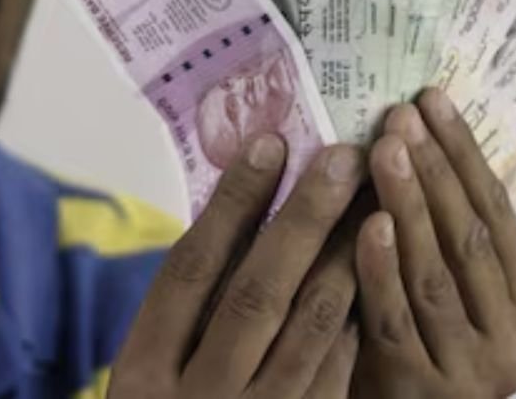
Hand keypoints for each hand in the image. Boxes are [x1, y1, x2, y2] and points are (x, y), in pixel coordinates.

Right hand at [109, 135, 363, 398]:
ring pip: (308, 331)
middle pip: (254, 291)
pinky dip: (354, 321)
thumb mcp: (150, 374)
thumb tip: (241, 211)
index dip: (232, 204)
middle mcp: (194, 398)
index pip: (190, 269)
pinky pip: (334, 375)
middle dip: (303, 218)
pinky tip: (374, 276)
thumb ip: (185, 311)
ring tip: (374, 203)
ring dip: (347, 261)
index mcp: (141, 372)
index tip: (270, 143)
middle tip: (342, 157)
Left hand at [352, 89, 515, 397]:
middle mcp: (508, 335)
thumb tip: (406, 135)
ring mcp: (468, 366)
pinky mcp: (420, 387)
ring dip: (410, 203)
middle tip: (401, 115)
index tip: (432, 99)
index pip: (496, 212)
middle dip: (434, 168)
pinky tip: (366, 222)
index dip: (464, 153)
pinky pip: (396, 317)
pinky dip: (381, 267)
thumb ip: (435, 233)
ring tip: (383, 148)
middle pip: (470, 235)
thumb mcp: (437, 289)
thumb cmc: (407, 344)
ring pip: (436, 271)